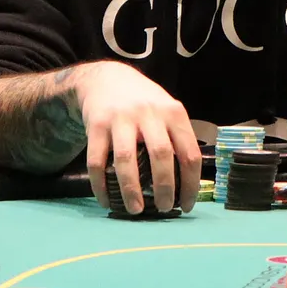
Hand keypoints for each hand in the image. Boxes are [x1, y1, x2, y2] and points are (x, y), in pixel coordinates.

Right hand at [74, 62, 200, 214]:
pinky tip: (105, 200)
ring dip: (131, 190)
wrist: (105, 77)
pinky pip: (97, 161)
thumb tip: (185, 184)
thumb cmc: (143, 102)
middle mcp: (149, 113)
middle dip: (164, 188)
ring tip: (135, 210)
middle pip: (161, 156)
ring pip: (127, 160)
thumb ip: (177, 137)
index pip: (189, 153)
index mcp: (173, 113)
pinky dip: (100, 185)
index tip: (186, 205)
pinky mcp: (96, 124)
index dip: (190, 184)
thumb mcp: (167, 109)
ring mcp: (121, 118)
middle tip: (163, 208)